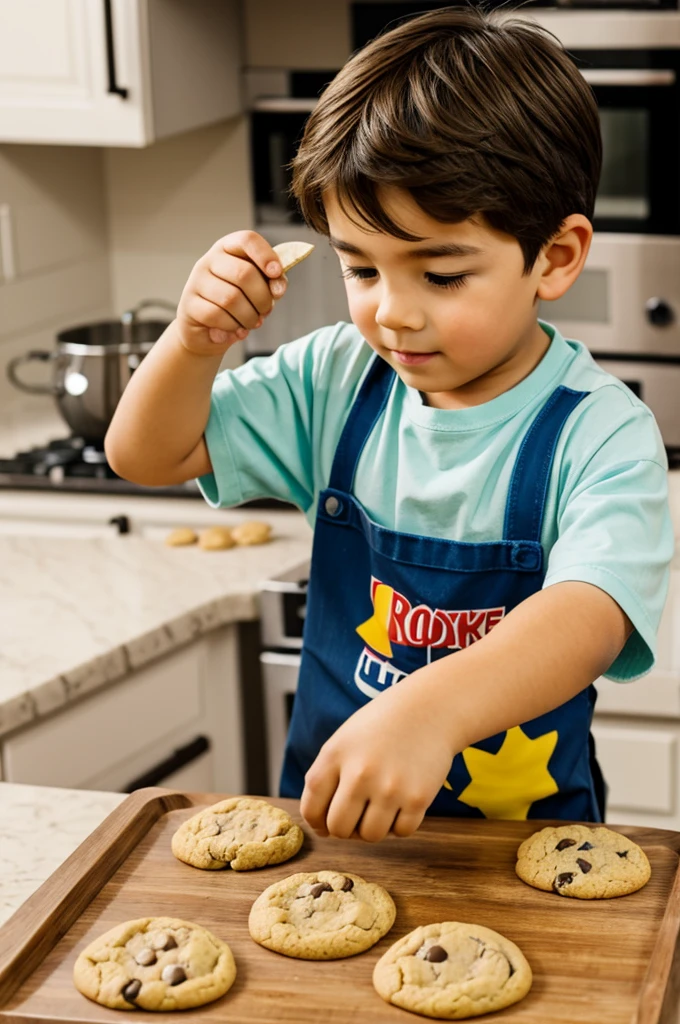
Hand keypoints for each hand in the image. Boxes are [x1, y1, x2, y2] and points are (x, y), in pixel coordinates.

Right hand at [175, 230, 286, 354]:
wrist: (207, 331)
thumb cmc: (238, 304)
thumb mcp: (258, 289)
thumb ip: (272, 283)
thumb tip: (278, 288)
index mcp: (229, 249)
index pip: (247, 240)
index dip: (266, 255)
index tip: (276, 273)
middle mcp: (210, 260)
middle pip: (244, 273)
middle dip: (263, 298)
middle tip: (266, 310)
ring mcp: (196, 281)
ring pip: (231, 299)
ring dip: (249, 316)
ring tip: (253, 322)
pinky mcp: (189, 304)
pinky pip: (217, 315)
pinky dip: (233, 327)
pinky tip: (237, 330)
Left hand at [300, 674, 454, 842]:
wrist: (430, 708)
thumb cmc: (382, 726)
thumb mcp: (344, 740)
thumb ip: (327, 778)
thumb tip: (321, 828)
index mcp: (335, 755)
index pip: (311, 808)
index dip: (316, 823)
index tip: (324, 823)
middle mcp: (360, 773)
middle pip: (339, 828)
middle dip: (345, 829)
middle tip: (357, 815)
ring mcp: (390, 788)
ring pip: (370, 836)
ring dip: (373, 827)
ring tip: (380, 805)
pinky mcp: (418, 798)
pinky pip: (401, 832)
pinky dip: (400, 824)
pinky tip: (402, 801)